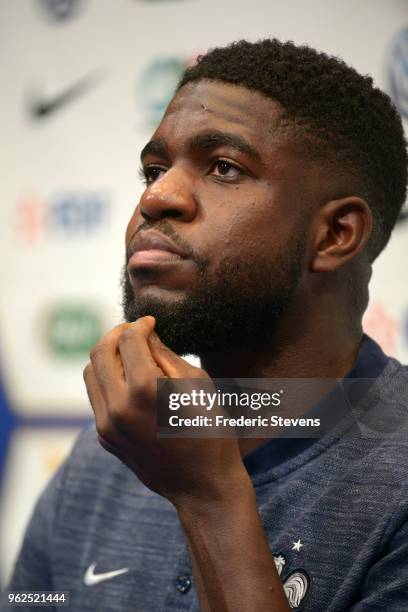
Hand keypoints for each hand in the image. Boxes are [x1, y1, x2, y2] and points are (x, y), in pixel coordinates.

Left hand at [83, 316, 247, 506]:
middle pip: (100, 352)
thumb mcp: (197, 383)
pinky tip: (129, 380)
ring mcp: (107, 425)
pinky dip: (108, 380)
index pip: (128, 340)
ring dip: (107, 356)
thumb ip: (166, 354)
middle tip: (135, 331)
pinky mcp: (105, 438)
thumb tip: (146, 334)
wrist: (203, 485)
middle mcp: (118, 407)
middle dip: (117, 334)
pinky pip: (96, 398)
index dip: (139, 325)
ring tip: (129, 354)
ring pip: (90, 373)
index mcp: (144, 389)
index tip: (150, 322)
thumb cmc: (211, 430)